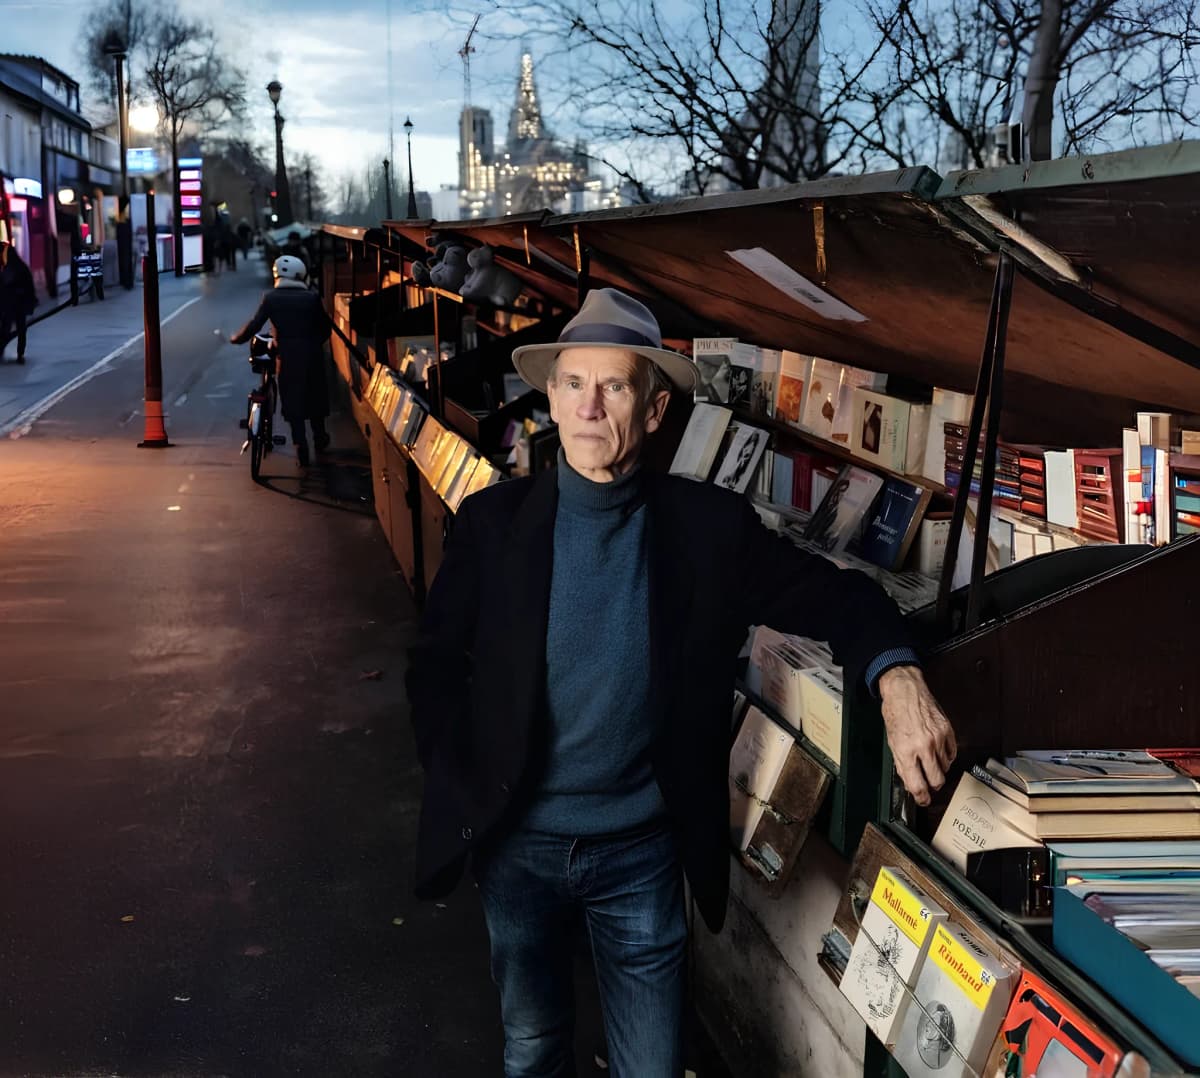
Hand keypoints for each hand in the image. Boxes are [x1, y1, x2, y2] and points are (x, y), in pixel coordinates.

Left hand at [877, 665, 956, 806]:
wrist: (905, 690)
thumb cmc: (895, 713)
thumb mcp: (892, 741)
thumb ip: (902, 764)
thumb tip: (911, 783)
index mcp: (906, 750)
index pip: (917, 785)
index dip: (921, 797)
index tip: (923, 800)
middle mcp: (923, 746)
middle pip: (937, 780)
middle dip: (933, 786)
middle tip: (929, 785)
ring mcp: (938, 738)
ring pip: (946, 767)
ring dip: (939, 770)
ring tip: (930, 762)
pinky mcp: (948, 731)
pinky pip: (952, 753)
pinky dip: (946, 757)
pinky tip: (938, 753)